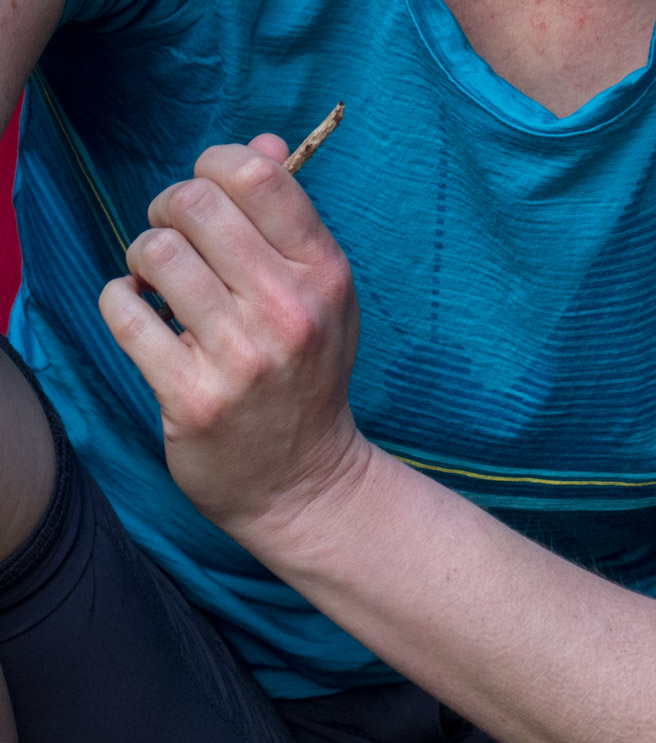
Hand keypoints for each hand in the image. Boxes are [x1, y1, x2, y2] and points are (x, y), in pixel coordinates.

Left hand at [98, 135, 373, 541]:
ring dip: (142, 260)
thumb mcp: (322, 296)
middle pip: (194, 203)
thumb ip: (292, 219)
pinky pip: (124, 311)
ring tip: (159, 286)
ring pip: (154, 252)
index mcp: (326, 275)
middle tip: (175, 242)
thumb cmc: (306, 376)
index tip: (208, 199)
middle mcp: (290, 312)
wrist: (305, 481)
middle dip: (168, 211)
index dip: (212, 167)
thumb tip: (265, 142)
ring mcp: (243, 357)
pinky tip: (146, 323)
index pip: (257, 174)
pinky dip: (122, 305)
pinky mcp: (193, 395)